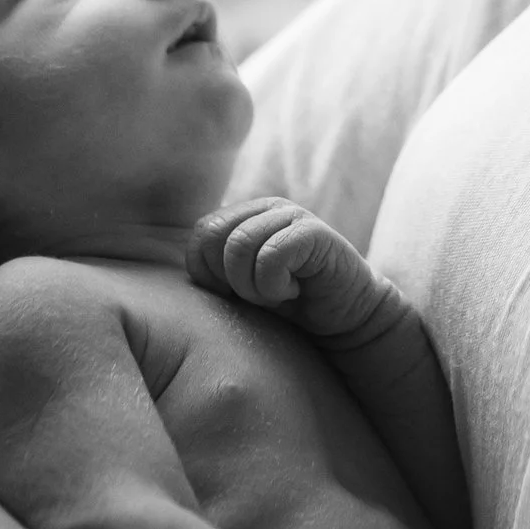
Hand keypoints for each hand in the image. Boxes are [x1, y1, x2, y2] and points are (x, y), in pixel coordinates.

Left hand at [186, 196, 392, 341]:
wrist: (347, 319)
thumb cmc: (291, 307)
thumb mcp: (245, 288)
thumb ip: (217, 271)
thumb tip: (182, 275)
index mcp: (245, 216)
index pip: (201, 234)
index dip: (207, 273)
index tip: (233, 297)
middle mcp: (266, 209)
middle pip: (214, 236)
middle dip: (228, 279)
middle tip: (255, 297)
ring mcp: (292, 216)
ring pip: (239, 246)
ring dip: (252, 286)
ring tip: (275, 296)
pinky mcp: (315, 234)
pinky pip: (271, 256)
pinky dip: (274, 285)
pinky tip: (294, 292)